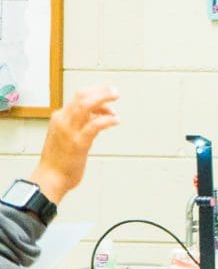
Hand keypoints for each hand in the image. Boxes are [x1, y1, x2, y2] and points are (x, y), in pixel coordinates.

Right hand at [27, 87, 119, 203]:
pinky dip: (107, 120)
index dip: (95, 93)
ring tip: (116, 100)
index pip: (78, 97)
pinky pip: (94, 125)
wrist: (50, 177)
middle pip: (82, 97)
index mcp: (59, 118)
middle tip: (115, 92)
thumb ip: (79, 124)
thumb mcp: (66, 135)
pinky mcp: (79, 142)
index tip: (107, 94)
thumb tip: (98, 115)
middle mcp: (63, 120)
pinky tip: (116, 120)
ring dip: (103, 99)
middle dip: (101, 91)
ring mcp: (70, 131)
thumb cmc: (59, 159)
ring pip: (86, 106)